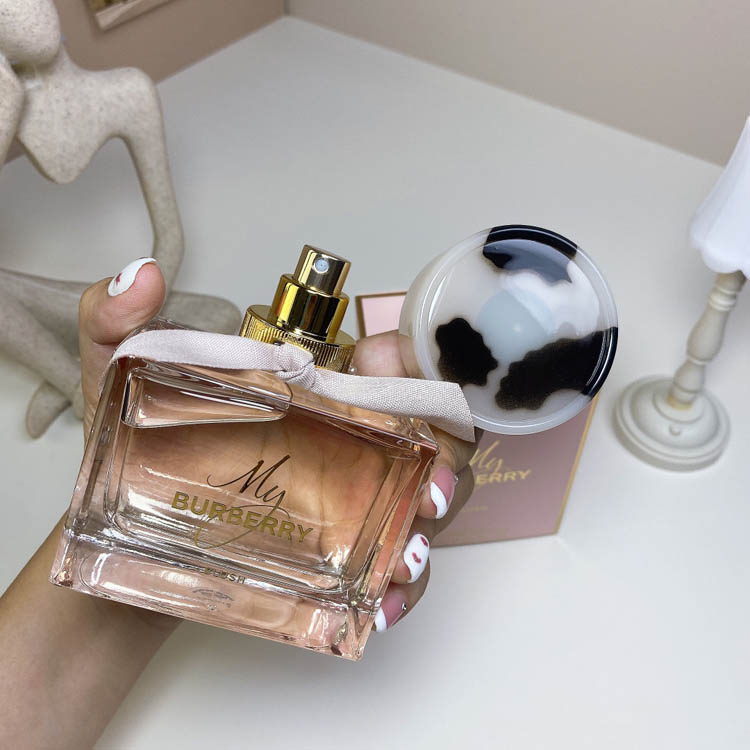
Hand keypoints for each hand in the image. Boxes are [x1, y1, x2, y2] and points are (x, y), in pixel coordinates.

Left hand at [78, 258, 477, 636]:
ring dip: (427, 534)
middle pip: (427, 445)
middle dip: (447, 463)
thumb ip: (114, 322)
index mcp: (313, 394)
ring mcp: (341, 506)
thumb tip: (139, 274)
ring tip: (403, 557)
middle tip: (429, 492)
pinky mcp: (331, 563)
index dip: (414, 364)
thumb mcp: (117, 380)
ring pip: (418, 509)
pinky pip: (384, 575)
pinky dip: (397, 592)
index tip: (393, 373)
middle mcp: (341, 446)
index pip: (390, 370)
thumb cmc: (134, 454)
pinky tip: (381, 606)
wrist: (120, 546)